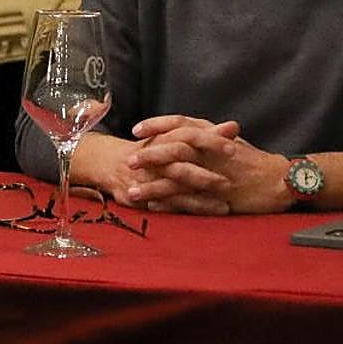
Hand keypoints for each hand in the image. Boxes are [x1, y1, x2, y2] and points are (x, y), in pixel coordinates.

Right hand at [69, 127, 229, 214]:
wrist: (107, 162)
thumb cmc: (148, 149)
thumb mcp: (173, 137)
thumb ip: (205, 133)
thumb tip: (234, 126)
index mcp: (163, 140)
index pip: (189, 136)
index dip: (211, 140)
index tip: (235, 146)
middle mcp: (153, 159)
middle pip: (180, 165)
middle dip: (205, 175)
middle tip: (230, 182)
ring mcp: (145, 179)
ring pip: (173, 189)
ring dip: (198, 199)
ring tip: (224, 206)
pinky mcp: (138, 197)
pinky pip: (163, 206)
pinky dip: (182, 211)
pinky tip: (200, 217)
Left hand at [128, 115, 293, 213]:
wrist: (280, 180)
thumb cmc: (252, 160)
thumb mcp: (228, 141)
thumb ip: (204, 135)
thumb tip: (179, 130)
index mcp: (214, 135)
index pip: (182, 123)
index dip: (157, 124)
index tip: (136, 129)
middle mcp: (213, 152)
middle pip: (176, 148)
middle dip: (151, 155)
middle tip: (129, 161)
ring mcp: (215, 174)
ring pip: (179, 178)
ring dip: (154, 185)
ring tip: (131, 191)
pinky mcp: (219, 196)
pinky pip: (190, 200)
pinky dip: (170, 203)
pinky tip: (153, 206)